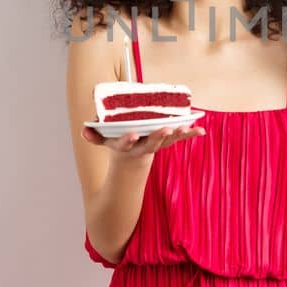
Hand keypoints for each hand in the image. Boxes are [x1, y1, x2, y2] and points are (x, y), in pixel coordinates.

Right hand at [82, 124, 205, 159]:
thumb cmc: (118, 141)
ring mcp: (156, 145)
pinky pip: (180, 138)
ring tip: (183, 128)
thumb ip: (94, 135)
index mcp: (125, 145)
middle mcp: (142, 147)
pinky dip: (190, 133)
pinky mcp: (167, 141)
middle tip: (165, 129)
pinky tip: (201, 130)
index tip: (133, 134)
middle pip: (150, 143)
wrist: (133, 158)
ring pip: (166, 141)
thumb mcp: (103, 139)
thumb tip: (85, 130)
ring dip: (176, 135)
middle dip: (157, 137)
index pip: (124, 143)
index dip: (128, 139)